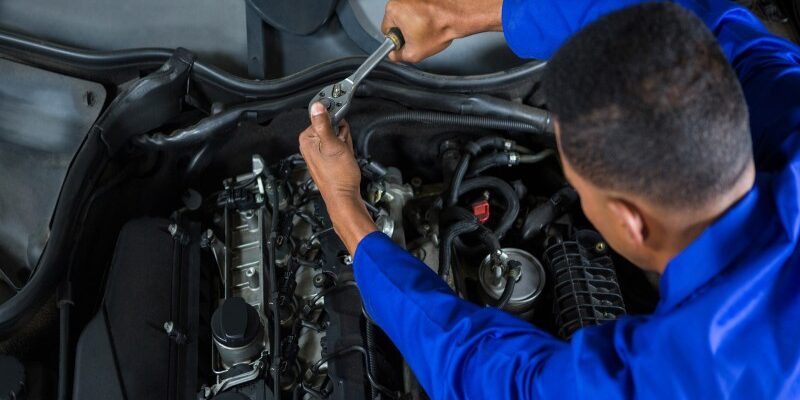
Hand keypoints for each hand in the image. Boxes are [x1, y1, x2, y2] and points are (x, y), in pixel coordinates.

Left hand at [299, 103, 376, 253]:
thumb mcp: (333, 145)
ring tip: (344, 155)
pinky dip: (345, 149)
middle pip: (330, 126)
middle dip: (341, 134)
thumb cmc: (339, 176)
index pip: (323, 117)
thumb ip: (324, 124)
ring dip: (344, 142)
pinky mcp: (327, 158)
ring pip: (337, 135)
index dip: (336, 123)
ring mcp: (319, 152)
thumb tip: (317, 106)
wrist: (344, 197)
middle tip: (342, 148)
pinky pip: (338, 146)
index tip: (340, 132)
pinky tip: (345, 158)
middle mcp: (310, 145)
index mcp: (307, 139)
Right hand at [382, 0, 502, 62]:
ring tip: (427, 29)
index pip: (386, 30)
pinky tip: (431, 21)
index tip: (406, 42)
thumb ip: (398, 57)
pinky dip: (422, 15)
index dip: (397, 40)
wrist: (458, 17)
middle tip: (419, 37)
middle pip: (396, 21)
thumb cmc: (439, 29)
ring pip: (407, 15)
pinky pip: (417, 8)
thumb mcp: (414, 54)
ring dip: (414, 23)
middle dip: (406, 31)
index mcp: (393, 10)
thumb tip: (394, 55)